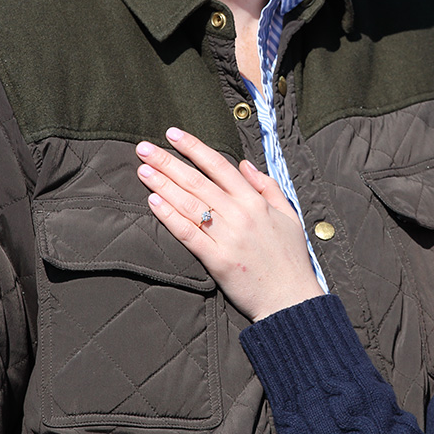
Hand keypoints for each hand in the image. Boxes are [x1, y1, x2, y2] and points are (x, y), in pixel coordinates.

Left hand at [136, 128, 323, 321]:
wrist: (291, 298)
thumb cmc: (291, 258)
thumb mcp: (288, 214)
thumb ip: (267, 187)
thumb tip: (245, 165)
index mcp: (256, 201)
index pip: (219, 165)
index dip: (194, 147)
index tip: (173, 134)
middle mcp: (240, 214)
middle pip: (197, 181)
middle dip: (168, 162)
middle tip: (144, 148)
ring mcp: (228, 237)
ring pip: (189, 204)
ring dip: (163, 185)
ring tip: (143, 170)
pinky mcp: (217, 260)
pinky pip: (188, 234)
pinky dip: (170, 216)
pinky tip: (153, 202)